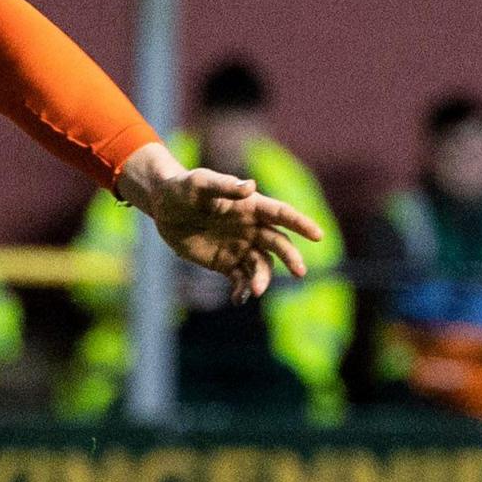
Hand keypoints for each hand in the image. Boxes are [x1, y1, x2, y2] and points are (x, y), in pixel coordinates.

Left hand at [115, 144, 323, 301]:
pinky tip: (239, 298)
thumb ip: (224, 186)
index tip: (317, 235)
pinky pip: (240, 279)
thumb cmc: (183, 188)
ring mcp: (240, 247)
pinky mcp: (225, 263)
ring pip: (261, 265)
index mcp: (251, 206)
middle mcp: (251, 228)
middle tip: (299, 272)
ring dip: (263, 278)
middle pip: (278, 243)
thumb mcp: (199, 183)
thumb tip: (250, 186)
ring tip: (257, 290)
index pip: (281, 214)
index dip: (300, 223)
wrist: (163, 207)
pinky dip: (243, 290)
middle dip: (290, 257)